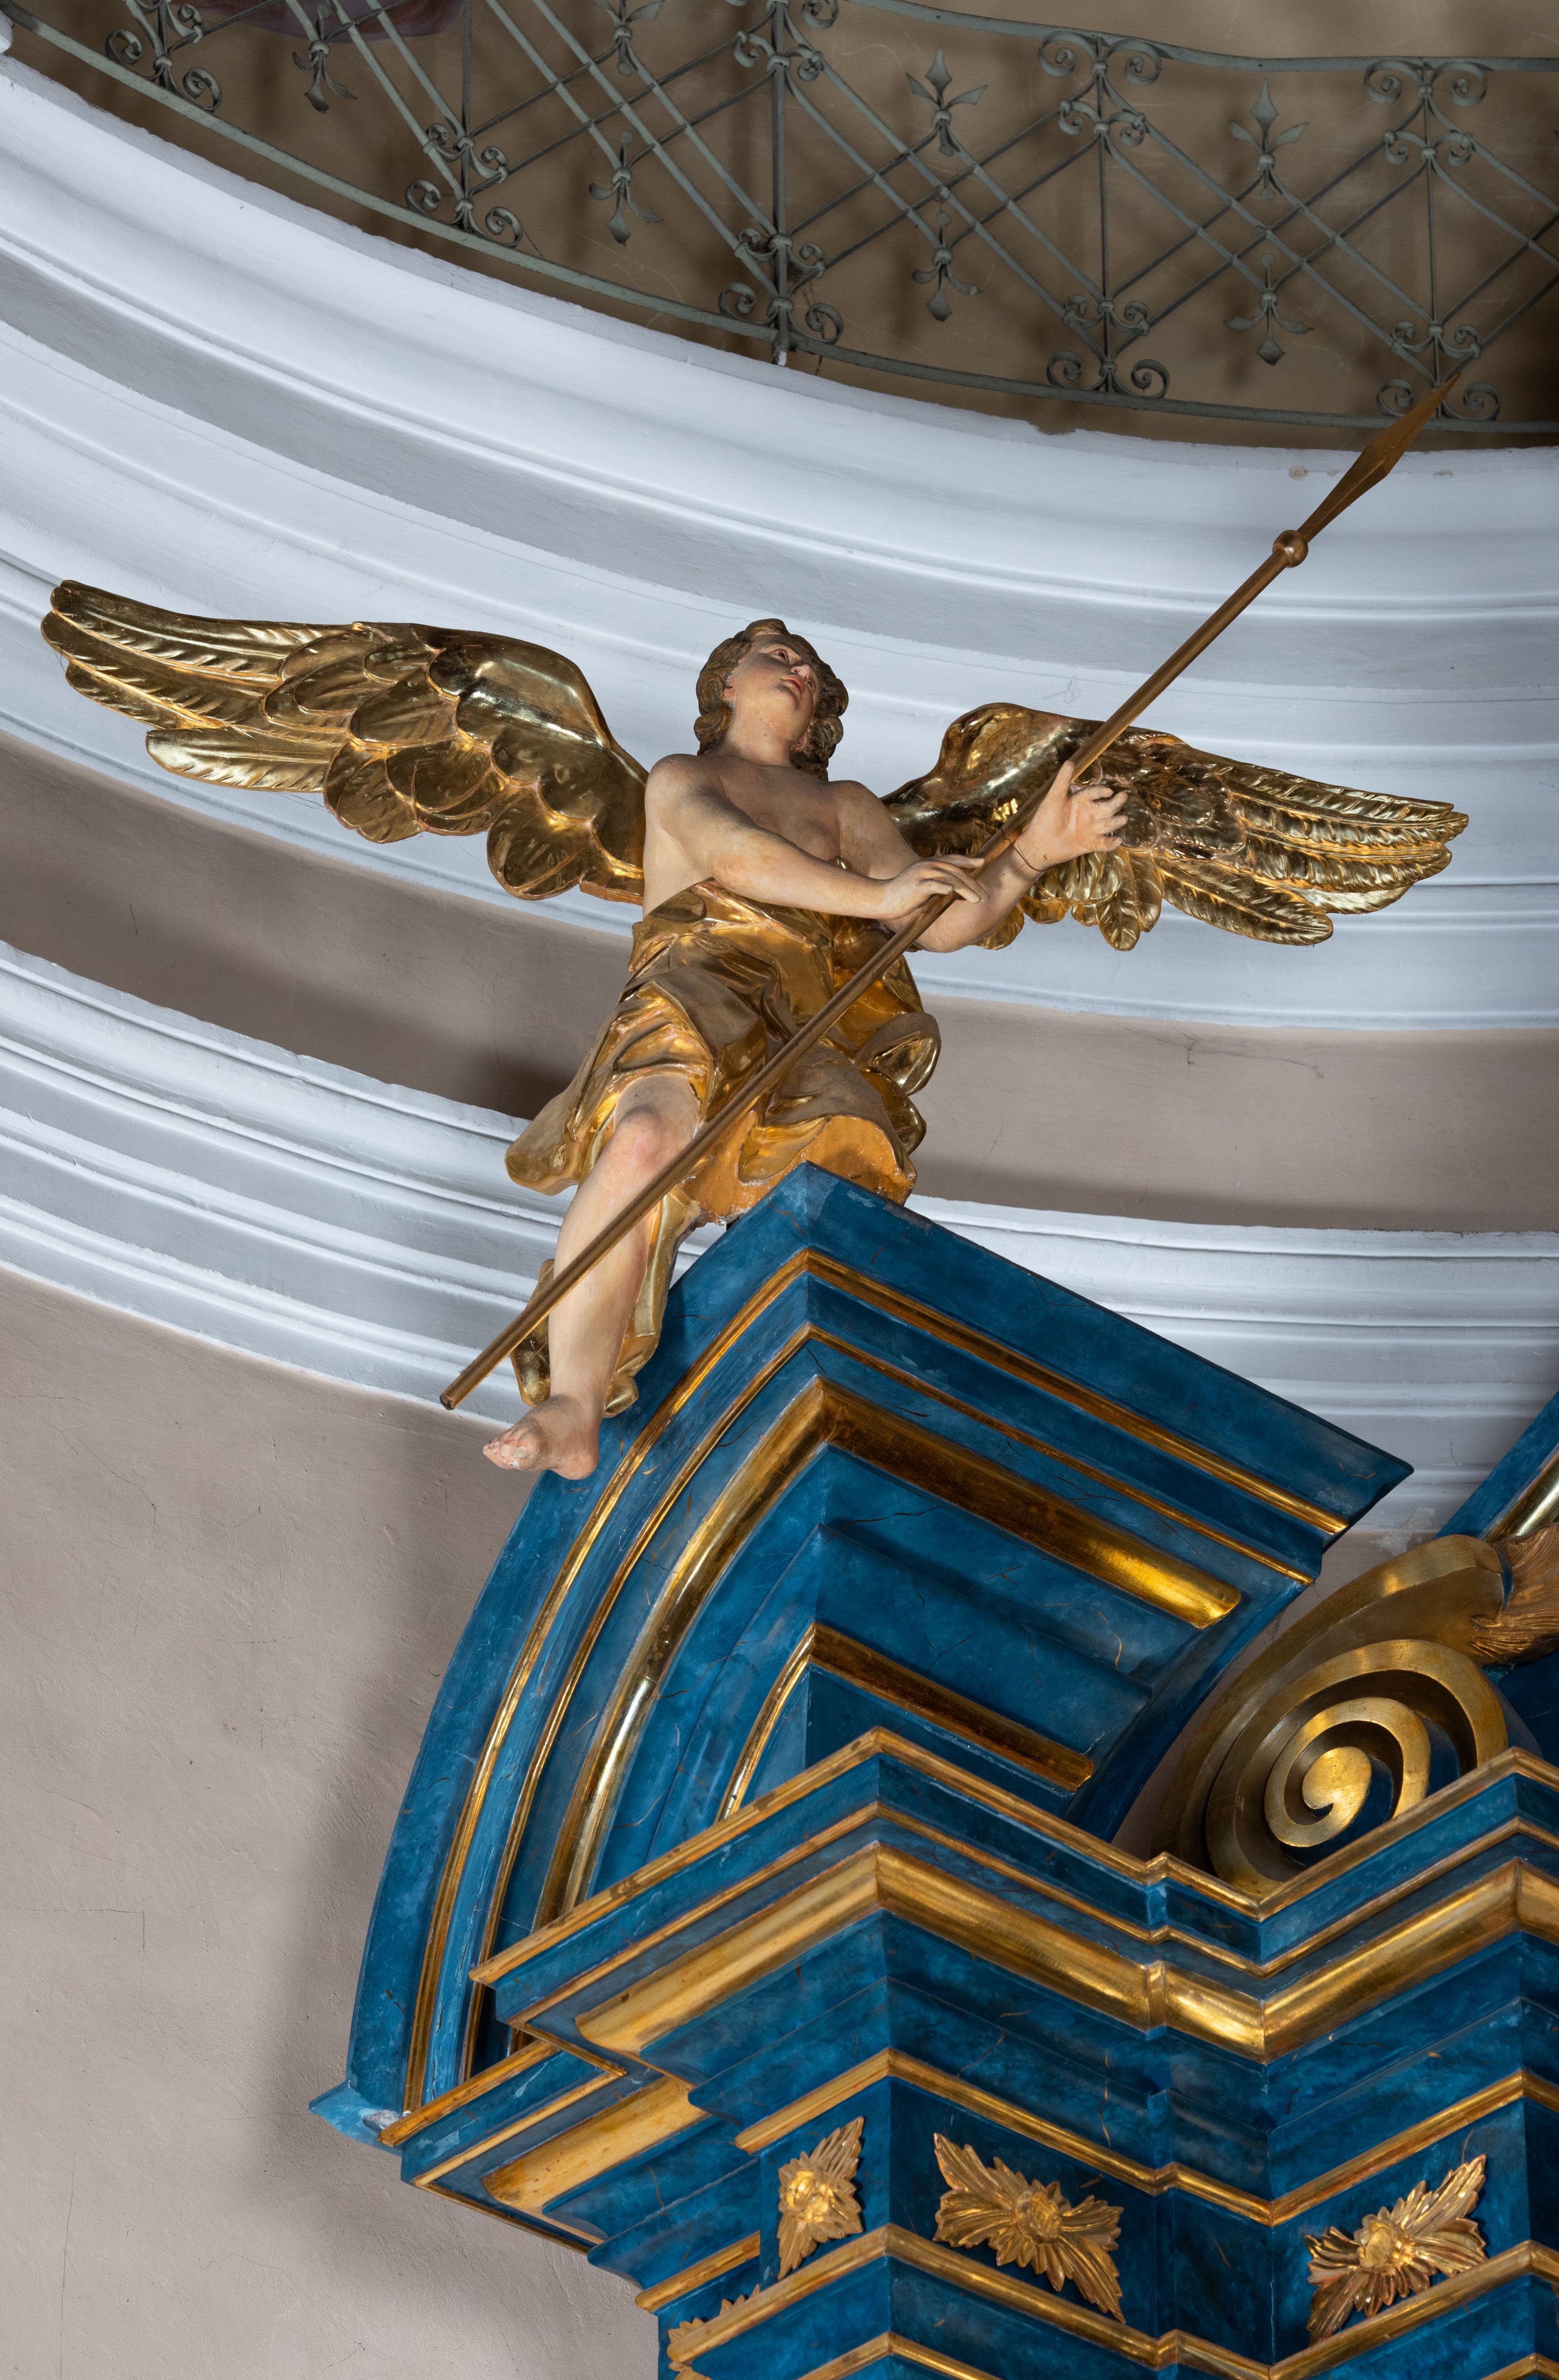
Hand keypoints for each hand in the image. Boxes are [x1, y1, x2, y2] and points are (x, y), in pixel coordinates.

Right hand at [865, 854, 984, 921]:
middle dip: (974, 884)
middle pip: (957, 872)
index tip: (983, 862)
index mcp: (930, 863)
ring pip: (951, 879)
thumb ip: (937, 881)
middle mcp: (928, 865)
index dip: (969, 860)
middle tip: (986, 895)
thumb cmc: (904, 894)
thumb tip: (953, 888)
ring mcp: (922, 874)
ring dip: (967, 890)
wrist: (884, 898)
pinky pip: (934, 885)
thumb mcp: (923, 884)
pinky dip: (944, 887)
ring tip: (978, 900)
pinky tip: (953, 892)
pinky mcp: (917, 886)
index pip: (953, 860)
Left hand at [1014, 759, 1127, 872]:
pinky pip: (1103, 844)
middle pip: (1107, 807)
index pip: (1094, 793)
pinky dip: (1111, 843)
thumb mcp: (1054, 797)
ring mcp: (1090, 829)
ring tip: (1123, 819)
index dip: (1101, 791)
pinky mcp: (1090, 844)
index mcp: (1081, 801)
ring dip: (1116, 822)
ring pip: (1107, 824)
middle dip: (1116, 802)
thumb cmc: (1044, 819)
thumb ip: (1063, 780)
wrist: (1039, 844)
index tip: (1108, 791)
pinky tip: (1118, 840)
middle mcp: (1089, 814)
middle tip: (1123, 796)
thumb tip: (1070, 761)